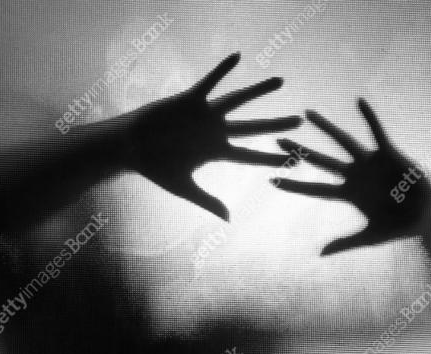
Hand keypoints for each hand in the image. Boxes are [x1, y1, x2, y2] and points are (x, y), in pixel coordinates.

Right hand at [120, 53, 301, 220]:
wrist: (129, 147)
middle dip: (276, 124)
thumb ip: (208, 201)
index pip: (251, 156)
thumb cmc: (154, 168)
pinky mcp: (189, 99)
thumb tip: (229, 219)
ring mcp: (204, 114)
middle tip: (301, 120)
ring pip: (238, 100)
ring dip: (259, 91)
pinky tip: (238, 56)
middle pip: (253, 127)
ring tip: (281, 81)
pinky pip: (209, 81)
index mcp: (216, 152)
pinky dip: (222, 70)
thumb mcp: (183, 188)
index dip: (272, 158)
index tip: (295, 160)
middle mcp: (215, 131)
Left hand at [272, 99, 430, 254]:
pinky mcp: (388, 153)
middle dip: (300, 151)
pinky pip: (377, 131)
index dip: (293, 184)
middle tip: (277, 140)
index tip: (271, 180)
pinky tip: (359, 101)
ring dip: (325, 127)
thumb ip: (345, 243)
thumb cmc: (400, 228)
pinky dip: (369, 117)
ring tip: (307, 113)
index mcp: (347, 194)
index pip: (314, 188)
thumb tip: (320, 254)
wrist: (427, 216)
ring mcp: (369, 163)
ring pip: (342, 141)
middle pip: (320, 161)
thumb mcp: (370, 236)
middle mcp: (354, 175)